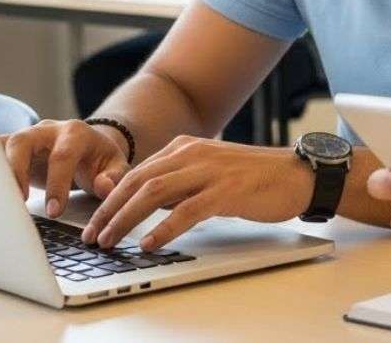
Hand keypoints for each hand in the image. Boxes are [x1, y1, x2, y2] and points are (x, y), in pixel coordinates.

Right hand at [1, 119, 130, 218]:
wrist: (88, 147)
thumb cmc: (100, 160)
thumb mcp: (116, 167)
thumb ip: (114, 178)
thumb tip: (104, 187)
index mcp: (76, 133)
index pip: (63, 155)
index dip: (57, 184)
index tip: (54, 211)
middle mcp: (47, 130)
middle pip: (23, 142)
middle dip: (17, 171)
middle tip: (18, 203)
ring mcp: (27, 136)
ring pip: (2, 145)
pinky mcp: (13, 147)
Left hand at [80, 137, 312, 250]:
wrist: (297, 175)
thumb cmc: (255, 178)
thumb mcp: (209, 172)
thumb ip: (180, 182)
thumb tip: (146, 205)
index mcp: (185, 147)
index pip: (137, 172)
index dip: (111, 199)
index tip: (95, 222)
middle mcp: (192, 152)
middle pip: (137, 181)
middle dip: (110, 210)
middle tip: (93, 236)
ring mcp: (209, 170)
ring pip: (153, 193)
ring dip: (126, 219)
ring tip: (111, 240)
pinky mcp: (226, 190)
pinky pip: (186, 210)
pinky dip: (163, 228)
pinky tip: (149, 243)